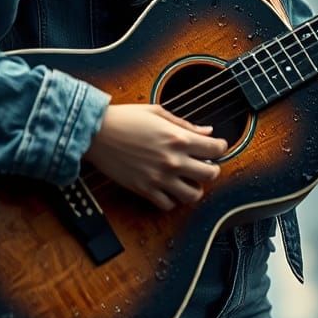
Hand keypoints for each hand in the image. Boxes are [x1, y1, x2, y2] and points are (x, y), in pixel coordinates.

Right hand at [84, 104, 227, 210]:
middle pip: (211, 174)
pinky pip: (168, 204)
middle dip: (212, 169)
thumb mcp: (158, 113)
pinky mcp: (145, 190)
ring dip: (195, 187)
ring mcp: (160, 178)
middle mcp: (173, 160)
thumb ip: (185, 124)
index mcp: (179, 138)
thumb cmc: (125, 118)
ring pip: (193, 195)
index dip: (221, 147)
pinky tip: (168, 188)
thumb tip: (207, 131)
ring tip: (188, 179)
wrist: (96, 133)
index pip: (216, 149)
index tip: (217, 147)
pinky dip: (172, 199)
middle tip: (205, 164)